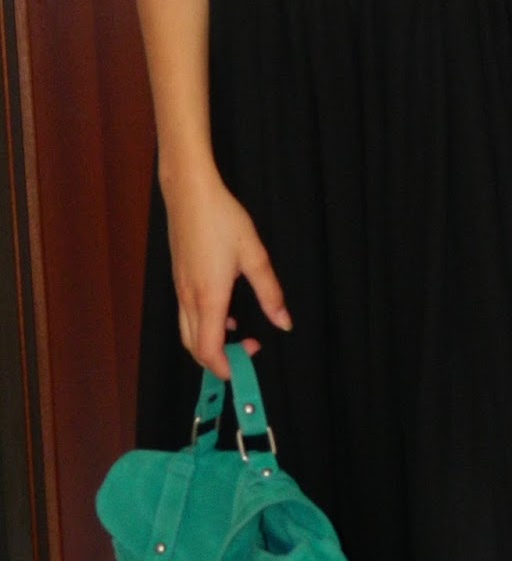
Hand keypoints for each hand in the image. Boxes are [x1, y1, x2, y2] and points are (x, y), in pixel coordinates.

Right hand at [164, 169, 291, 377]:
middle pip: (194, 349)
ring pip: (188, 333)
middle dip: (219, 360)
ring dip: (210, 343)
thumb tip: (284, 322)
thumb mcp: (254, 254)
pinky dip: (203, 325)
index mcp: (209, 298)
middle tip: (248, 349)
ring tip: (238, 331)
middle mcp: (189, 299)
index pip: (209, 351)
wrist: (189, 193)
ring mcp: (179, 290)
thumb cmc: (222, 219)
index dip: (227, 367)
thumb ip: (270, 292)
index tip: (251, 357)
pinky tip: (223, 310)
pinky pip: (187, 315)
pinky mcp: (178, 279)